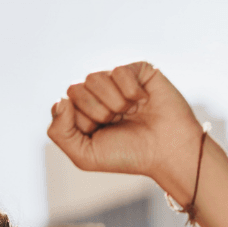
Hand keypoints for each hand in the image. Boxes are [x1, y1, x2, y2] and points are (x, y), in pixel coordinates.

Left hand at [47, 62, 203, 194]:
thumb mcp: (85, 155)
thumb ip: (59, 132)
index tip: (101, 134)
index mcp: (82, 112)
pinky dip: (131, 91)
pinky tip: (143, 101)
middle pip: (75, 89)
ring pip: (94, 78)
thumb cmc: (128, 155)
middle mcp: (97, 94)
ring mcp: (116, 81)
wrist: (168, 152)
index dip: (82, 122)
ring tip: (130, 113)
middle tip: (117, 123)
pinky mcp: (137, 71)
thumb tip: (61, 100)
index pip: (63, 104)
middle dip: (96, 112)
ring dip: (113, 103)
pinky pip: (119, 71)